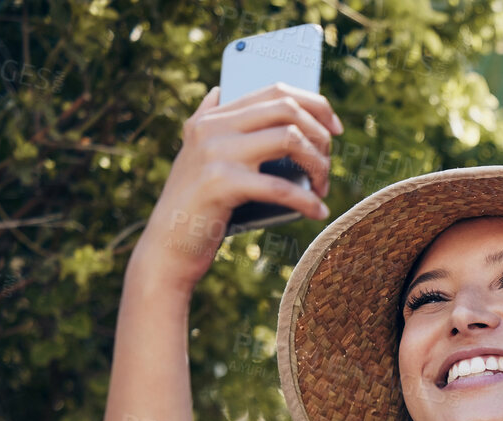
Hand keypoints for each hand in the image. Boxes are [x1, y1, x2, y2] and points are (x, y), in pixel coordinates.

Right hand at [132, 81, 342, 291]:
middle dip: (320, 136)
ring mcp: (216, 153)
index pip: (274, 91)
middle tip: (327, 167)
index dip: (314, 105)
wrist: (167, 247)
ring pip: (290, 139)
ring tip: (323, 189)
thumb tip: (219, 91)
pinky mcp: (221, 183)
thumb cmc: (196, 207)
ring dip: (318, 165)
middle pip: (287, 110)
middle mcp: (212, 128)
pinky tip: (318, 212)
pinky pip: (280, 186)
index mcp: (212, 118)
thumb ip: (207, 122)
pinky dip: (307, 201)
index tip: (335, 129)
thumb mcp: (196, 157)